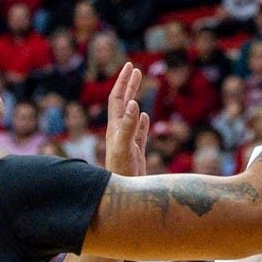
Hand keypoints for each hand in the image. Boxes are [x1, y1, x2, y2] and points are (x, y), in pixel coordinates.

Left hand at [103, 63, 149, 178]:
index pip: (118, 99)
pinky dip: (142, 122)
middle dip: (129, 85)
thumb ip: (128, 126)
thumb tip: (134, 103)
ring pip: (132, 115)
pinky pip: (139, 133)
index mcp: (115, 128)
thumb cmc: (121, 173)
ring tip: (140, 86)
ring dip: (135, 98)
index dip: (123, 82)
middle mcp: (119, 133)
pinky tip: (146, 117)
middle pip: (123, 103)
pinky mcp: (135, 153)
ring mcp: (127, 142)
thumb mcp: (125, 148)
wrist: (123, 196)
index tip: (130, 65)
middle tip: (136, 68)